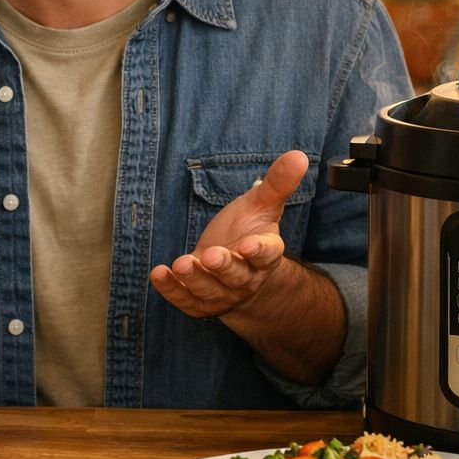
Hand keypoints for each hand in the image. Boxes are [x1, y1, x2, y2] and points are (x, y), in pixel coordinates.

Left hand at [149, 150, 308, 318]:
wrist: (235, 268)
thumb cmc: (248, 231)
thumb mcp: (262, 205)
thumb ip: (278, 183)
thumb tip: (299, 156)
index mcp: (266, 255)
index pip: (266, 255)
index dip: (259, 251)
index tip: (248, 245)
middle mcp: (246, 278)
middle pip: (236, 275)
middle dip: (223, 266)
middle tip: (211, 255)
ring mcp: (223, 294)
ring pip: (209, 290)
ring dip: (194, 279)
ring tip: (180, 264)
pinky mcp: (200, 302)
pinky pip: (185, 300)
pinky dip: (171, 290)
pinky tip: (159, 274)